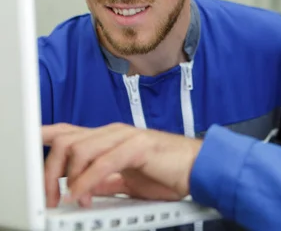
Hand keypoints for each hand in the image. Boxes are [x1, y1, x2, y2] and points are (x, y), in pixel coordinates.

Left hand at [42, 123, 202, 207]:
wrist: (200, 168)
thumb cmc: (169, 172)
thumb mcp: (129, 180)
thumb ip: (106, 180)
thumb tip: (82, 189)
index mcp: (111, 137)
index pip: (69, 131)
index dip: (44, 138)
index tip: (29, 153)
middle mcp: (115, 132)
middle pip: (66, 140)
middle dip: (49, 169)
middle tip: (50, 197)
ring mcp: (126, 136)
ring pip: (79, 149)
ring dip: (67, 179)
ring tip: (70, 200)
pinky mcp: (139, 147)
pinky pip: (103, 163)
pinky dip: (87, 182)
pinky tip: (85, 196)